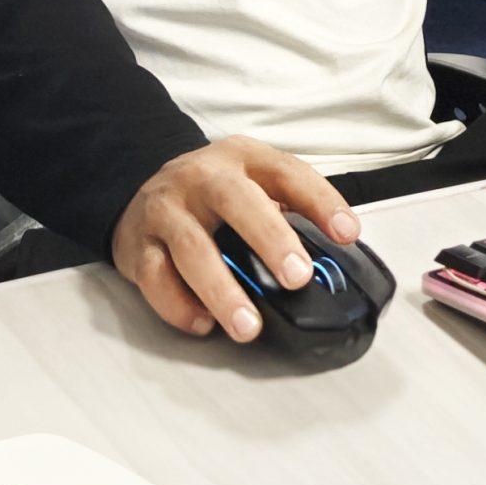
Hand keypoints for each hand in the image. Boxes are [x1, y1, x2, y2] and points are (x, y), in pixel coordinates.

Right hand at [109, 137, 360, 343]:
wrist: (141, 190)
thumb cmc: (211, 193)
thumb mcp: (252, 182)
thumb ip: (287, 209)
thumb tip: (333, 254)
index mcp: (242, 158)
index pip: (286, 172)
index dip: (320, 200)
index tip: (347, 233)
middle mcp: (202, 177)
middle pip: (235, 200)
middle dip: (269, 238)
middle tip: (298, 278)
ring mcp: (166, 209)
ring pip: (191, 246)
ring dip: (222, 289)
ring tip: (249, 326)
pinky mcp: (137, 244)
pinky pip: (155, 277)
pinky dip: (179, 305)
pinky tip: (204, 323)